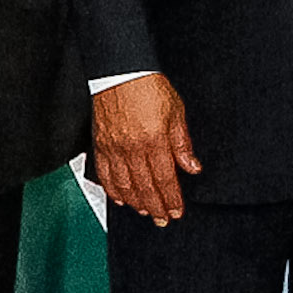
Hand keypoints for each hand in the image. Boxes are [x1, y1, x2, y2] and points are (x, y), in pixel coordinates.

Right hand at [90, 73, 201, 224]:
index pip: (166, 178)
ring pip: (124, 184)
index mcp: (154, 141)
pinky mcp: (100, 143)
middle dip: (155, 207)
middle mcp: (132, 148)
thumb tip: (192, 166)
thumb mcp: (176, 112)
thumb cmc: (148, 86)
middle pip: (144, 186)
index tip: (176, 212)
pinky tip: (119, 197)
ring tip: (143, 212)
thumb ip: (182, 143)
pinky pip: (105, 172)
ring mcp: (114, 147)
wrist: (120, 71)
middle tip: (161, 220)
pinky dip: (112, 188)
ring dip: (135, 202)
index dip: (172, 199)